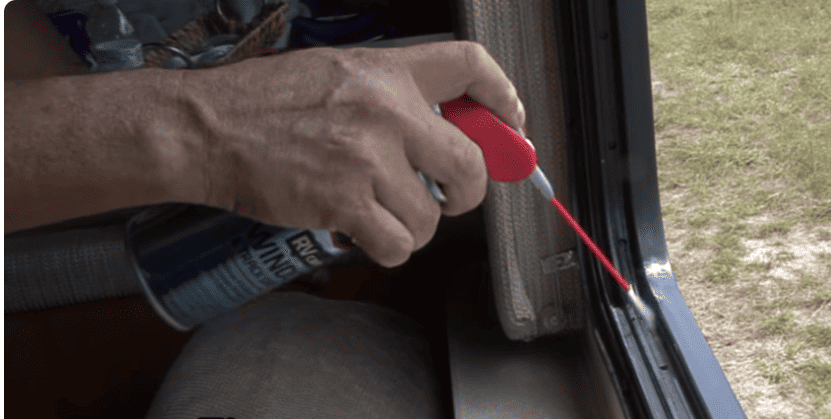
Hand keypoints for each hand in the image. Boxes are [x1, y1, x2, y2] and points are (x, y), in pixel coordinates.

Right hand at [178, 41, 525, 267]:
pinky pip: (398, 244)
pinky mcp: (344, 202)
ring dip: (414, 226)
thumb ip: (391, 96)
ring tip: (381, 214)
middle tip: (452, 199)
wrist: (208, 128)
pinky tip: (366, 234)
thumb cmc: (263, 102)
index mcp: (386, 72)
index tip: (511, 125)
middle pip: (470, 163)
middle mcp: (386, 112)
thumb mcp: (336, 73)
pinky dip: (389, 248)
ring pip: (430, 217)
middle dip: (469, 193)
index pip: (470, 67)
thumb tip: (441, 129)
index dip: (503, 98)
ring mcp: (367, 159)